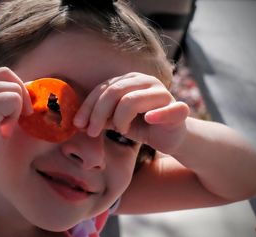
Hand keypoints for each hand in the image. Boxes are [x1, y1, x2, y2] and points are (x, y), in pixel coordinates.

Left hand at [74, 72, 188, 153]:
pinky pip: (168, 109)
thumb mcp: (116, 121)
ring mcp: (162, 93)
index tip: (78, 124)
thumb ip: (101, 118)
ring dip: (120, 119)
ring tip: (121, 131)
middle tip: (92, 132)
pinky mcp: (178, 109)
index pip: (103, 89)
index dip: (88, 106)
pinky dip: (157, 114)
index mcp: (130, 80)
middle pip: (114, 91)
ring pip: (131, 100)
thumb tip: (79, 122)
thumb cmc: (140, 125)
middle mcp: (145, 81)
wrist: (168, 136)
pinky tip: (148, 120)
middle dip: (97, 113)